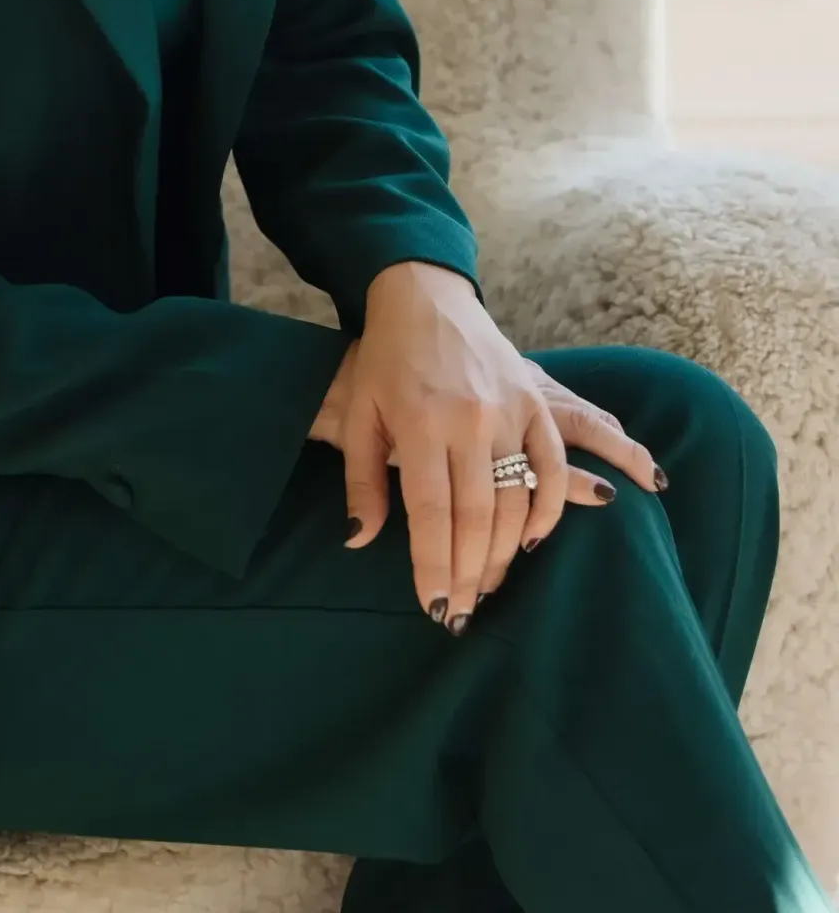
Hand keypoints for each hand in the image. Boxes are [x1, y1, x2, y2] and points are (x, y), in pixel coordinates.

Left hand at [306, 264, 665, 624]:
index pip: (431, 514)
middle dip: (470, 573)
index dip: (435, 566)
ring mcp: (509, 410)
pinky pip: (554, 465)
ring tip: (488, 586)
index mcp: (420, 425)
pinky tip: (533, 541)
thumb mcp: (359, 417)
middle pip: (477, 517)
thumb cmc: (383, 361)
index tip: (435, 607)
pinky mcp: (534, 401)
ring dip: (506, 552)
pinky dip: (551, 508)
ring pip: (517, 500)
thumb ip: (362, 482)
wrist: (424, 299)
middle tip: (462, 613)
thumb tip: (359, 542)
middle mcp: (469, 421)